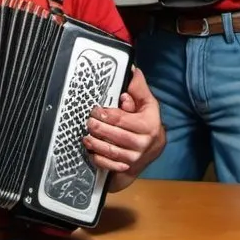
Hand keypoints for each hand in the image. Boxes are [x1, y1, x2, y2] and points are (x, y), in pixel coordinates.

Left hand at [82, 67, 164, 191]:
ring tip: (86, 137)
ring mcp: (134, 158)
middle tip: (88, 122)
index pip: (122, 119)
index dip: (106, 114)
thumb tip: (132, 71)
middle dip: (98, 128)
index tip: (95, 110)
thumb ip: (139, 89)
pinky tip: (91, 151)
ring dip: (96, 144)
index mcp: (148, 125)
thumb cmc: (147, 122)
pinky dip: (98, 159)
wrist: (153, 148)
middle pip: (115, 136)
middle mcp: (142, 143)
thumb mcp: (147, 103)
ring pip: (111, 152)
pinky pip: (109, 165)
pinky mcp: (127, 168)